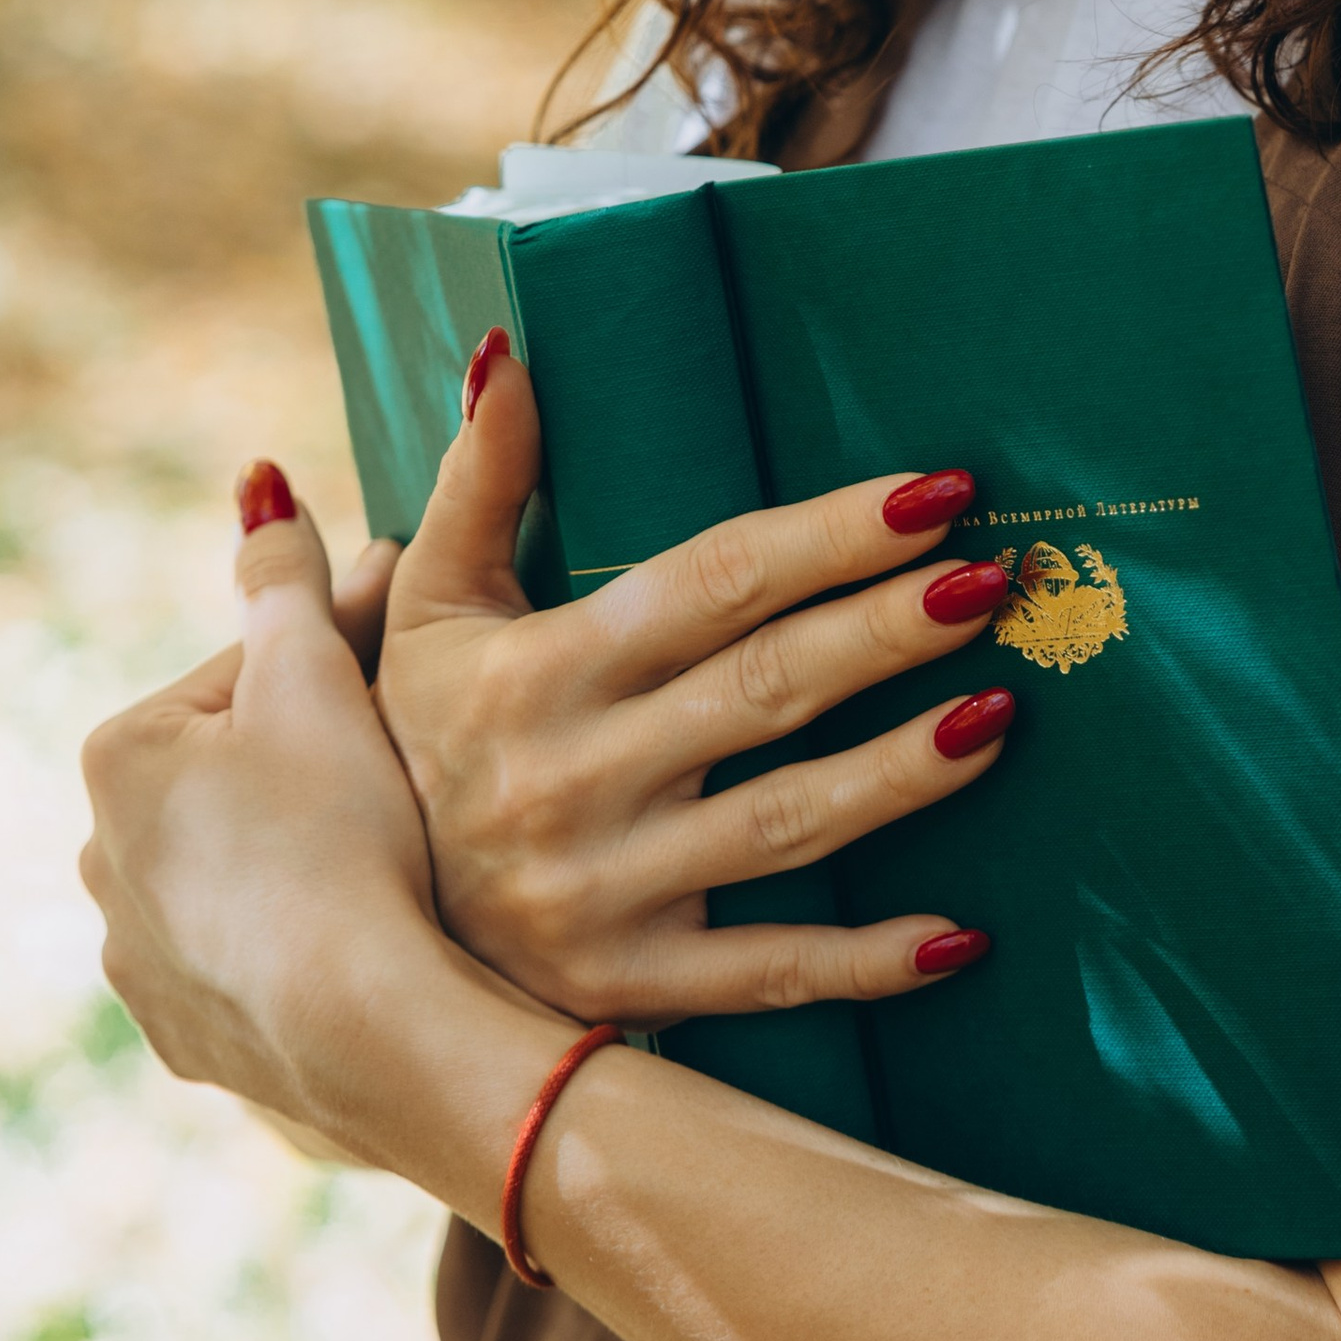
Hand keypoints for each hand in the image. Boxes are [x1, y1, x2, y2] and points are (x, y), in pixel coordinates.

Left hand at [79, 487, 462, 1143]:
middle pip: (244, 768)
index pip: (249, 672)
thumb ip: (284, 578)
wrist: (362, 1024)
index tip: (417, 644)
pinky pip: (259, 957)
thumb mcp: (314, 677)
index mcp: (120, 758)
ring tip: (399, 846)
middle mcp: (104, 861)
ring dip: (309, 843)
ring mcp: (141, 960)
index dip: (342, 653)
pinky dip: (307, 935)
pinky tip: (369, 929)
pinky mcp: (190, 1034)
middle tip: (415, 751)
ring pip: (249, 863)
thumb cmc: (337, 832)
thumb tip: (257, 488)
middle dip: (318, 749)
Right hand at [374, 338, 1015, 1026]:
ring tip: (1001, 710)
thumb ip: (476, 482)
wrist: (340, 945)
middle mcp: (574, 780)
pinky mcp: (630, 987)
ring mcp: (607, 895)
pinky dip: (867, 962)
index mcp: (535, 675)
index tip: (932, 493)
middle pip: (768, 688)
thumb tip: (512, 353)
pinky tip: (961, 933)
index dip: (826, 536)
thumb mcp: (423, 612)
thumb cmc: (407, 746)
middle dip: (889, 630)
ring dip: (903, 770)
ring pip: (786, 823)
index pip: (711, 584)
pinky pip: (768, 975)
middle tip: (994, 581)